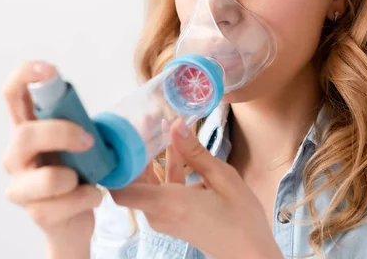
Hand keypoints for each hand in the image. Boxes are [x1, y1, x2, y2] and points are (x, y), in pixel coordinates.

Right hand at [1, 61, 102, 258]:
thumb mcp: (82, 145)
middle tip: (89, 141)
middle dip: (63, 134)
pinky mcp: (36, 213)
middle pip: (25, 134)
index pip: (13, 94)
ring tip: (89, 180)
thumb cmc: (77, 175)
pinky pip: (67, 202)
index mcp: (28, 130)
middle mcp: (16, 156)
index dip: (25, 76)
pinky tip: (91, 197)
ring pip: (48, 178)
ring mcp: (21, 186)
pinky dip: (88, 197)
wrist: (73, 223)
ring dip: (78, 176)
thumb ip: (89, 124)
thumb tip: (146, 114)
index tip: (50, 70)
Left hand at [110, 122, 283, 258]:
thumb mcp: (223, 178)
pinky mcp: (171, 216)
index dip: (116, 163)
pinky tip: (176, 148)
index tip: (124, 135)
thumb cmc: (241, 220)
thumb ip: (195, 152)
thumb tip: (175, 125)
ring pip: (145, 183)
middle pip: (131, 181)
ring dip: (150, 157)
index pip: (121, 189)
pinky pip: (159, 189)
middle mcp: (159, 212)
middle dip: (135, 150)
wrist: (250, 254)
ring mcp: (164, 216)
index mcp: (168, 203)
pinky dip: (164, 169)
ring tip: (158, 127)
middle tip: (145, 121)